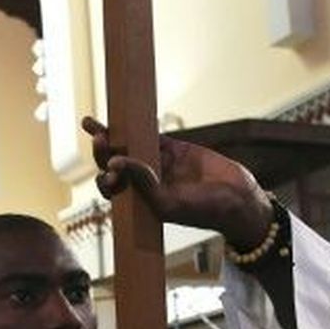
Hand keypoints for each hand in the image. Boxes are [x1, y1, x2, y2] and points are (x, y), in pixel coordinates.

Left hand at [84, 116, 274, 250]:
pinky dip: (133, 126)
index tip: (110, 170)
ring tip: (91, 124)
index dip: (106, 178)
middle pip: (115, 166)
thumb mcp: (169, 203)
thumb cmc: (205, 211)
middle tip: (98, 138)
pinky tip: (121, 117)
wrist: (239, 198)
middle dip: (103, 153)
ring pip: (127, 148)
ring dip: (109, 137)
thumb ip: (144, 183)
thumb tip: (118, 161)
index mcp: (140, 203)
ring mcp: (158, 164)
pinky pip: (148, 134)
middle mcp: (145, 184)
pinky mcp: (172, 148)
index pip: (113, 189)